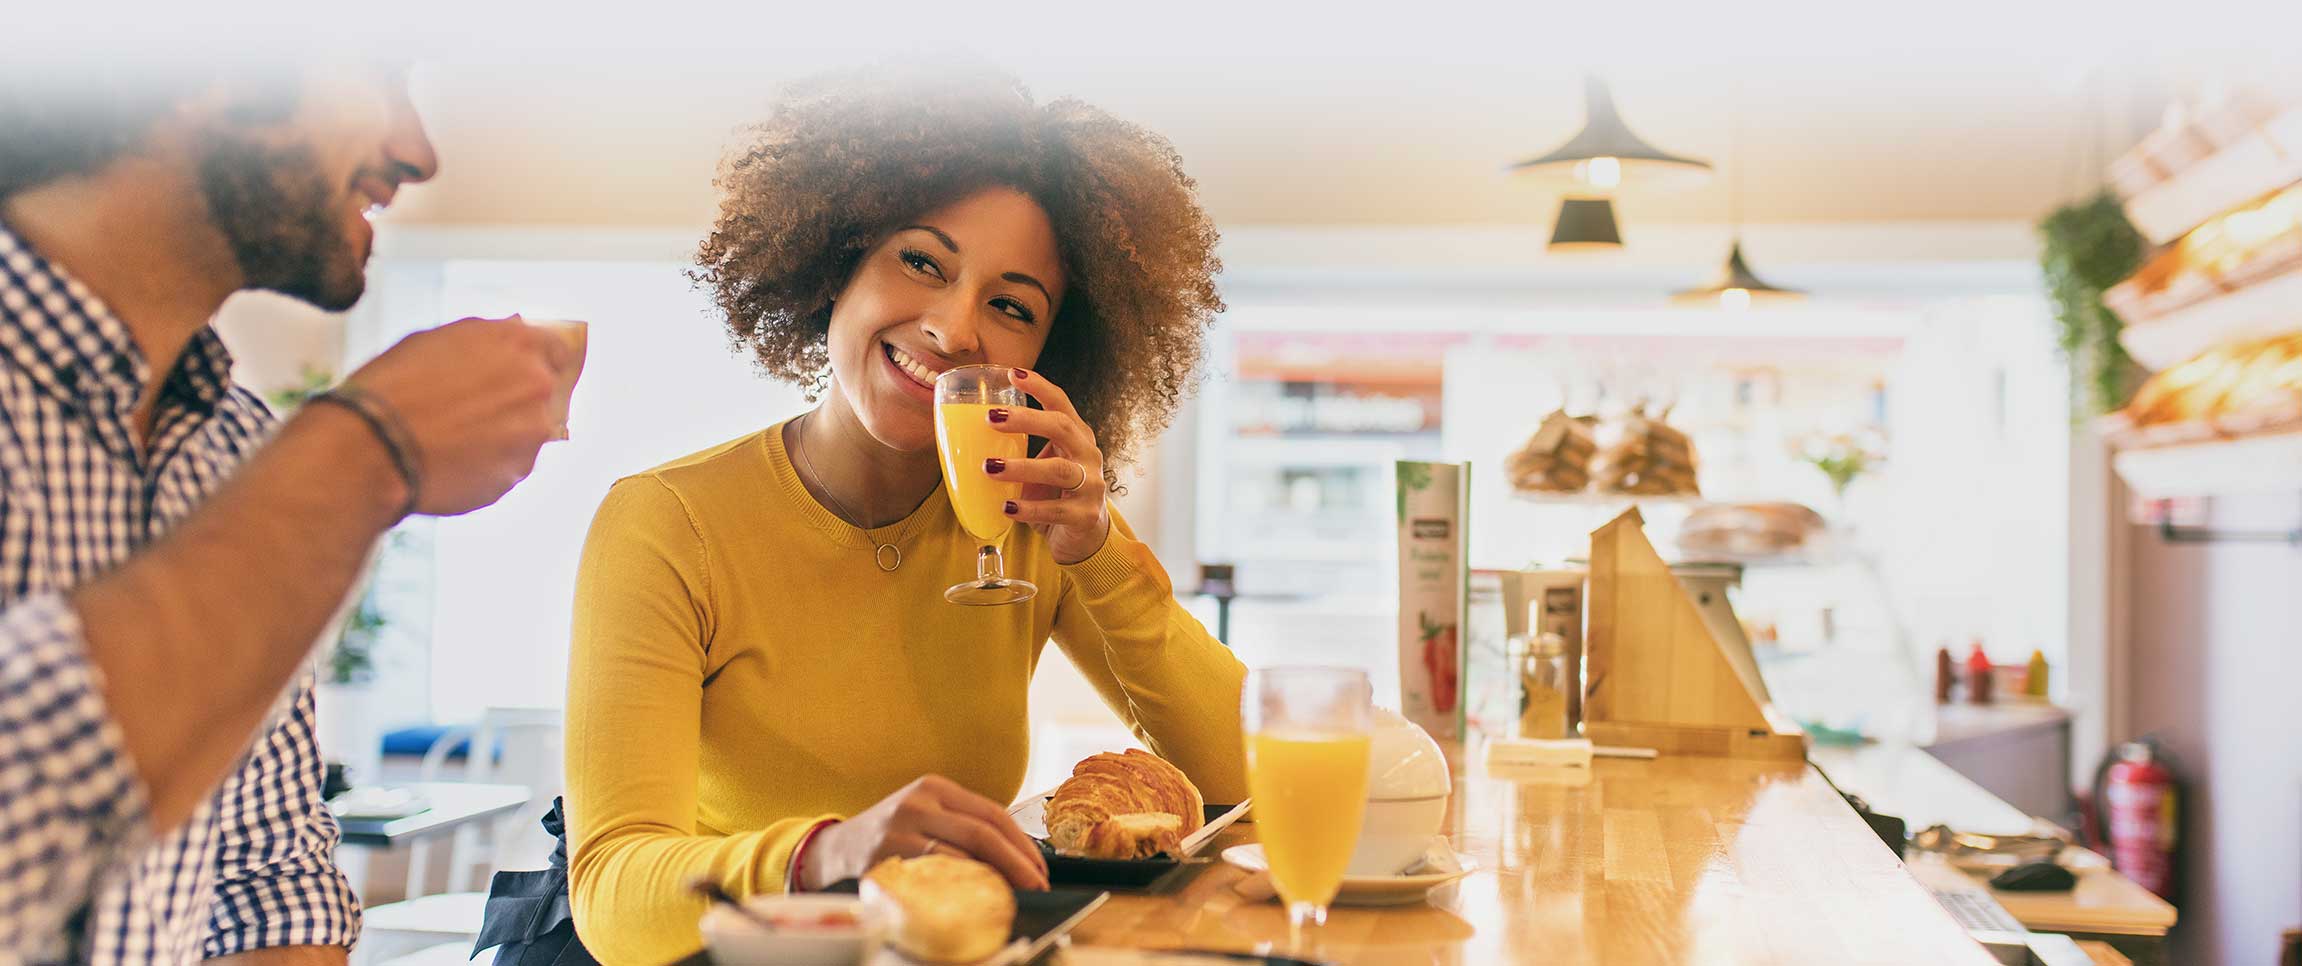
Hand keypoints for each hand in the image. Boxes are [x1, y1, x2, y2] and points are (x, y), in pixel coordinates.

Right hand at [341, 315, 573, 515]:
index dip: (538, 364)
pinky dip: (487, 467)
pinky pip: (508, 468)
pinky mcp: (517, 473)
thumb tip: (506, 337)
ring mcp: (531, 432)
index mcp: (518, 342)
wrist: (373, 444)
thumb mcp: (434, 340)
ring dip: (501, 438)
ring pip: (526, 434)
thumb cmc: (392, 386)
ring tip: (452, 442)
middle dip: (516, 402)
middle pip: (543, 395)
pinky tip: (450, 463)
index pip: (555, 351)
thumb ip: (481, 340)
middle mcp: (536, 384)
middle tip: (475, 414)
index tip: (524, 376)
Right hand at [800, 775, 1048, 891]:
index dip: (1023, 844)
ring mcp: (898, 833)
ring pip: (960, 858)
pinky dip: (958, 893)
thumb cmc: (891, 836)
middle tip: (1038, 888)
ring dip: (993, 883)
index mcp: (934, 787)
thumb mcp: (924, 815)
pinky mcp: (884, 862)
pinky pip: (932, 880)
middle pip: (982, 834)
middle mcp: (917, 804)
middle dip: (1018, 864)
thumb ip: (963, 826)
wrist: (831, 851)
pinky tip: (972, 904)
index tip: (1041, 870)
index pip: (993, 813)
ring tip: (1011, 899)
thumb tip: (1019, 859)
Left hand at [985, 369, 1110, 564]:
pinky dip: (1029, 508)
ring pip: (1059, 469)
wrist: (1085, 538)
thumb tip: (963, 436)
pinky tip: (1006, 507)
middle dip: (1026, 420)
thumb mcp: (1042, 465)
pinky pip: (1056, 510)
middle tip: (991, 419)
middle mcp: (1088, 455)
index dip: (1039, 386)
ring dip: (1022, 467)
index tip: (1012, 374)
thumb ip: (1019, 451)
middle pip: (1061, 427)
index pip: (1061, 403)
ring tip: (989, 467)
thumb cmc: (1055, 494)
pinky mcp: (1085, 516)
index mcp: (1077, 436)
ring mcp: (1091, 485)